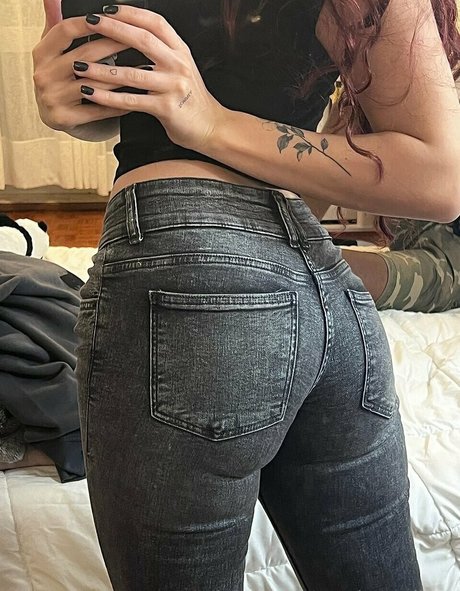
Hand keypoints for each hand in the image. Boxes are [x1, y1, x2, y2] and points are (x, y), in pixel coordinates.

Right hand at [33, 0, 130, 131]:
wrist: (53, 114)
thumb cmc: (59, 76)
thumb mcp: (53, 49)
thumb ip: (55, 22)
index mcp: (41, 53)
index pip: (65, 31)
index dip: (89, 24)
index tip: (113, 18)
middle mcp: (43, 75)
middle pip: (85, 56)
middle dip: (114, 46)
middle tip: (139, 40)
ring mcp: (53, 98)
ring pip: (94, 84)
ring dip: (121, 76)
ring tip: (144, 69)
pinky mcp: (64, 118)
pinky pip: (98, 110)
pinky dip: (119, 103)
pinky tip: (137, 96)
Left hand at [75, 6, 226, 151]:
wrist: (211, 127)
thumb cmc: (191, 100)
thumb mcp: (181, 69)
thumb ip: (162, 53)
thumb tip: (132, 37)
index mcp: (180, 51)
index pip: (154, 22)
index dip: (130, 13)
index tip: (108, 9)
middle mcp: (178, 64)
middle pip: (142, 39)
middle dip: (112, 29)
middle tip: (88, 24)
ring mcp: (173, 86)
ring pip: (131, 72)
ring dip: (101, 68)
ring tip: (79, 65)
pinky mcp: (166, 108)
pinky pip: (131, 100)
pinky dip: (108, 98)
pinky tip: (92, 94)